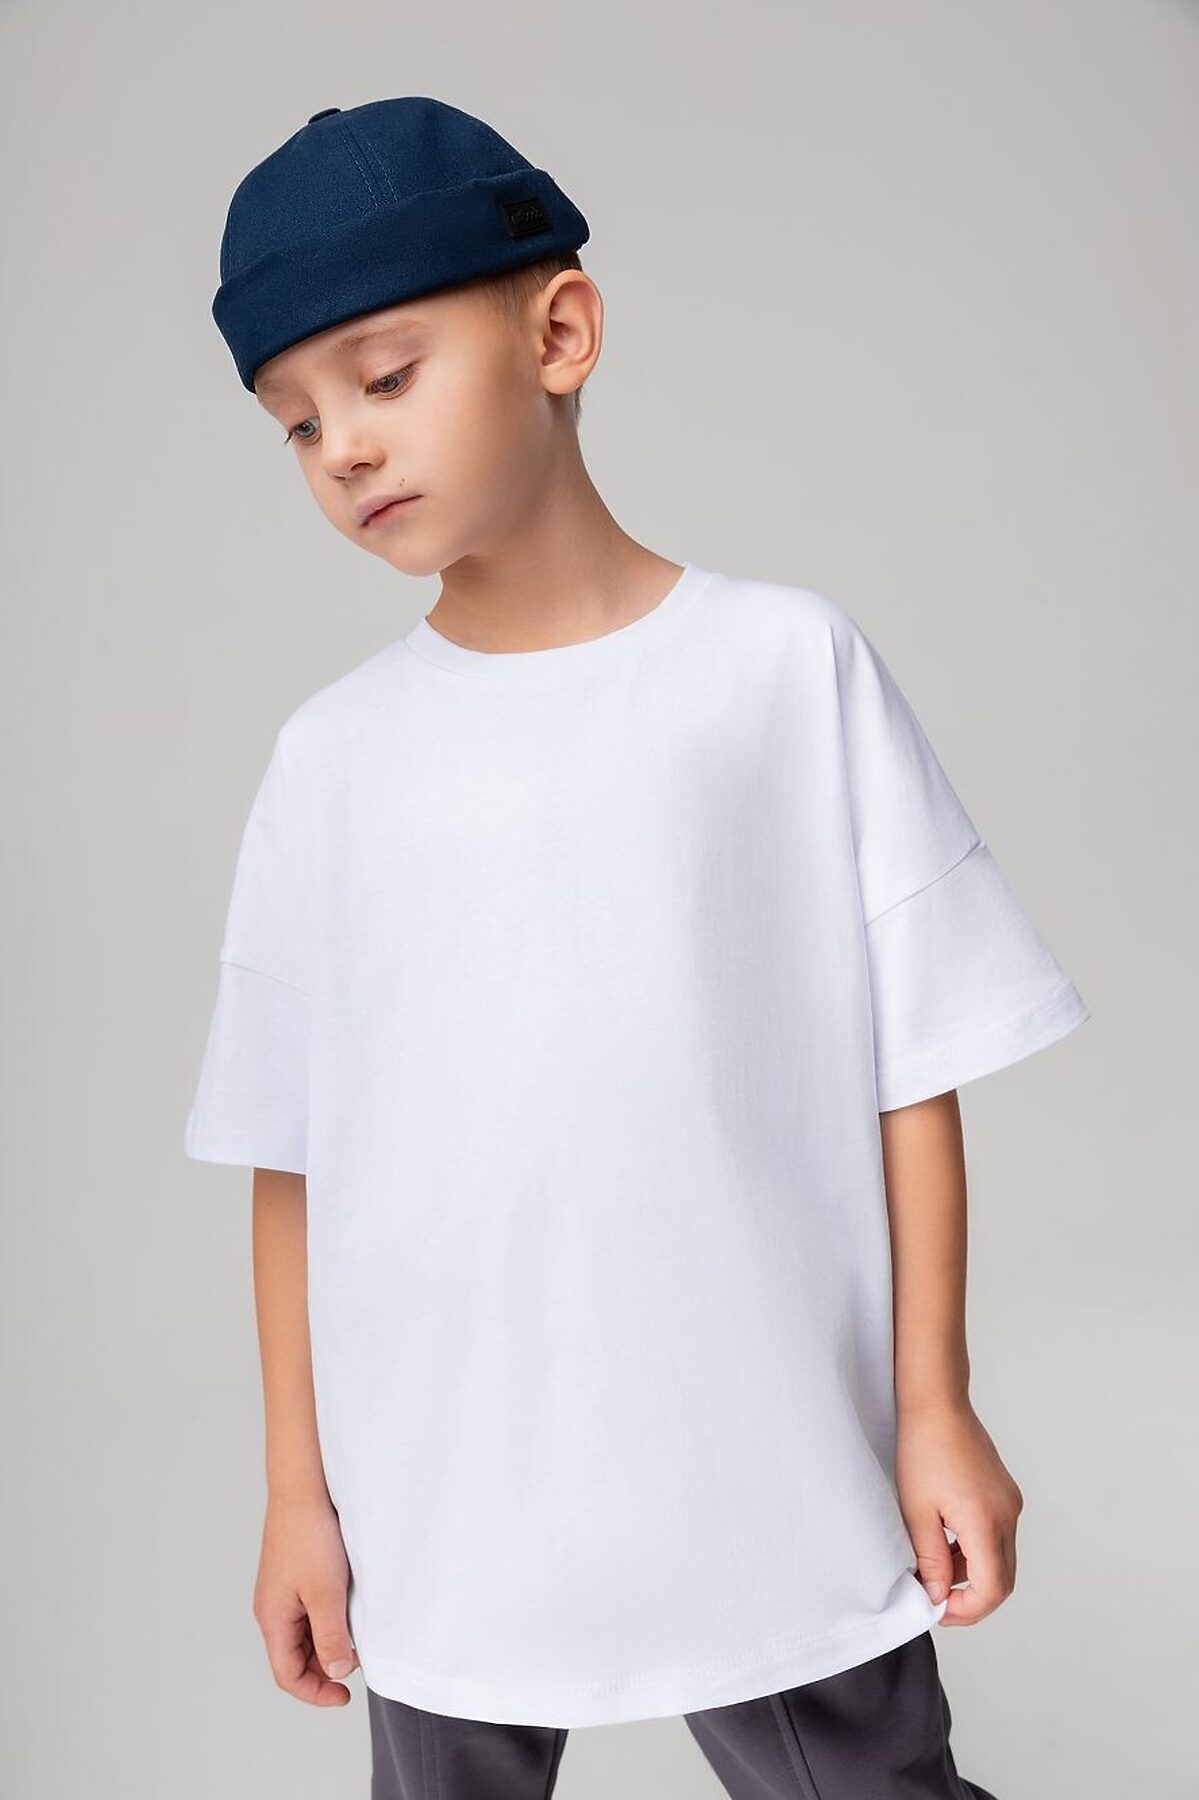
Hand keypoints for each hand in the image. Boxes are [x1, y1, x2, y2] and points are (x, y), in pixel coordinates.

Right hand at [253, 1493, 360, 1703]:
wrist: (304, 1488)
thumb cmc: (309, 1536)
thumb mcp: (325, 1595)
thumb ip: (330, 1637)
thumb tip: (337, 1671)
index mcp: (272, 1619)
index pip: (288, 1674)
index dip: (316, 1692)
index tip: (345, 1696)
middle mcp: (272, 1608)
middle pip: (295, 1657)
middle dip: (325, 1668)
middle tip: (358, 1662)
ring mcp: (283, 1591)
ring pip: (304, 1634)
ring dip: (328, 1643)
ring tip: (357, 1635)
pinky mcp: (295, 1575)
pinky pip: (309, 1611)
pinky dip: (328, 1620)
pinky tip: (350, 1610)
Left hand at [894, 1398, 1023, 1625]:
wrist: (937, 1404)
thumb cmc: (922, 1450)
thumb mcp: (917, 1512)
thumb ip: (930, 1560)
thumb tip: (937, 1597)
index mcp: (986, 1522)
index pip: (993, 1589)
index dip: (967, 1610)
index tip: (938, 1610)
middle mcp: (1008, 1515)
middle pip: (1003, 1580)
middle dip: (972, 1598)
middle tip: (937, 1601)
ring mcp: (1010, 1503)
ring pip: (1000, 1559)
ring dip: (971, 1573)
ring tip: (933, 1568)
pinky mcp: (1005, 1494)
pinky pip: (998, 1536)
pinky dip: (976, 1550)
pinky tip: (946, 1542)